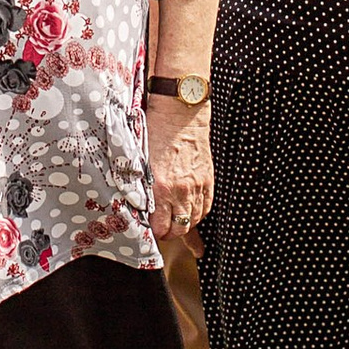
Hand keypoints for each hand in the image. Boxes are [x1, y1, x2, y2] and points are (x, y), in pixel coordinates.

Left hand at [146, 97, 211, 243]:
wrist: (179, 115)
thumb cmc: (155, 134)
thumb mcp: (140, 163)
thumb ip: (142, 187)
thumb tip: (141, 206)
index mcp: (160, 187)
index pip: (160, 227)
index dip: (155, 233)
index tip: (150, 231)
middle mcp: (180, 191)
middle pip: (179, 228)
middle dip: (169, 234)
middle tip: (162, 231)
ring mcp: (197, 187)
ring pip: (193, 221)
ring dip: (184, 226)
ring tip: (175, 223)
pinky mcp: (208, 180)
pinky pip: (206, 208)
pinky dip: (198, 215)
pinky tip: (190, 214)